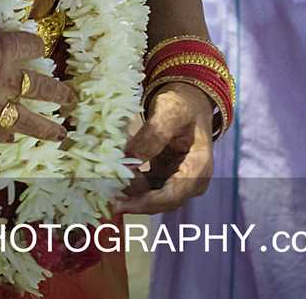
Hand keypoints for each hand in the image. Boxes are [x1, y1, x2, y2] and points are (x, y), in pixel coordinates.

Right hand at [0, 13, 75, 141]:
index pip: (30, 45)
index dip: (34, 43)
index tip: (37, 44)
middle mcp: (0, 78)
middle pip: (39, 85)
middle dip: (58, 92)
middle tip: (72, 98)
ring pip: (25, 118)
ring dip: (45, 126)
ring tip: (61, 134)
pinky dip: (4, 135)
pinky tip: (13, 138)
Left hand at [112, 82, 215, 213]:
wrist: (186, 102)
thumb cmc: (181, 105)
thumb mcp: (169, 112)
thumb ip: (153, 134)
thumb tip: (130, 159)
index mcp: (199, 168)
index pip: (172, 197)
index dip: (144, 203)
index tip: (118, 203)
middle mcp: (192, 181)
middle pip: (160, 202)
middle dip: (133, 199)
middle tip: (106, 195)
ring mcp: (178, 182)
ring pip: (150, 197)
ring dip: (130, 190)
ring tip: (110, 175)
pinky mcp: (164, 178)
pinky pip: (145, 189)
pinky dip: (130, 183)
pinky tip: (116, 173)